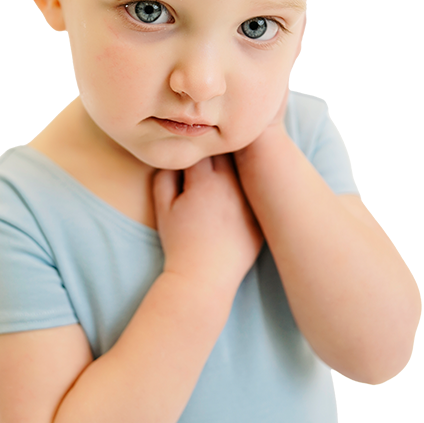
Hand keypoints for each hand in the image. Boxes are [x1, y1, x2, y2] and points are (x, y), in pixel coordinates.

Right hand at [152, 154, 264, 292]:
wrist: (203, 278)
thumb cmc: (179, 243)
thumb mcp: (163, 208)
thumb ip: (165, 176)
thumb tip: (177, 157)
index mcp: (204, 182)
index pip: (205, 147)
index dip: (200, 144)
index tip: (198, 145)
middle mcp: (230, 187)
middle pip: (230, 152)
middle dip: (222, 149)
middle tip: (217, 149)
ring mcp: (248, 202)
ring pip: (247, 169)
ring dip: (240, 165)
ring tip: (230, 169)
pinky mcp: (259, 218)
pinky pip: (258, 192)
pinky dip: (253, 187)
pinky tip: (249, 190)